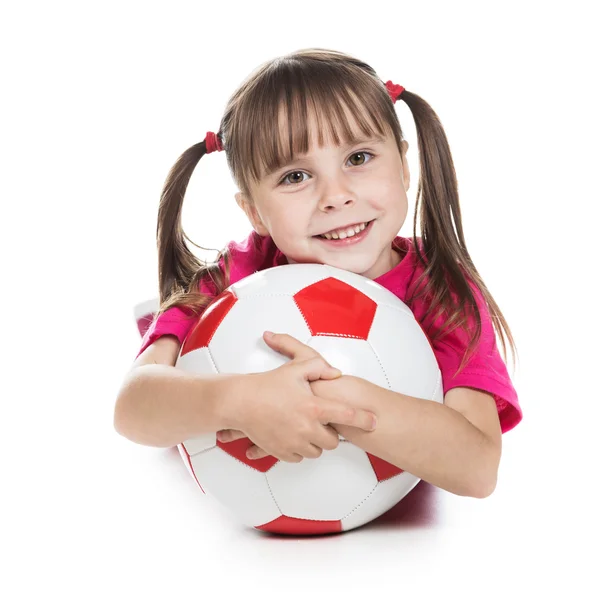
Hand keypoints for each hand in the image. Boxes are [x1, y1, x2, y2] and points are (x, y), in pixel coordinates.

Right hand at [217, 332, 376, 460]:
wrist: (240, 402)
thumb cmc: (266, 385)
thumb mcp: (295, 368)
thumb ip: (319, 367)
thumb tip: (336, 373)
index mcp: (313, 406)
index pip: (347, 415)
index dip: (364, 419)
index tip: (374, 421)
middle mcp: (306, 428)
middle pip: (333, 441)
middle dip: (331, 432)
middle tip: (321, 421)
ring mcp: (294, 442)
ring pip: (317, 450)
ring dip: (316, 441)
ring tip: (306, 426)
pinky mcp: (282, 452)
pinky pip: (300, 456)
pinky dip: (301, 448)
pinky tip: (294, 434)